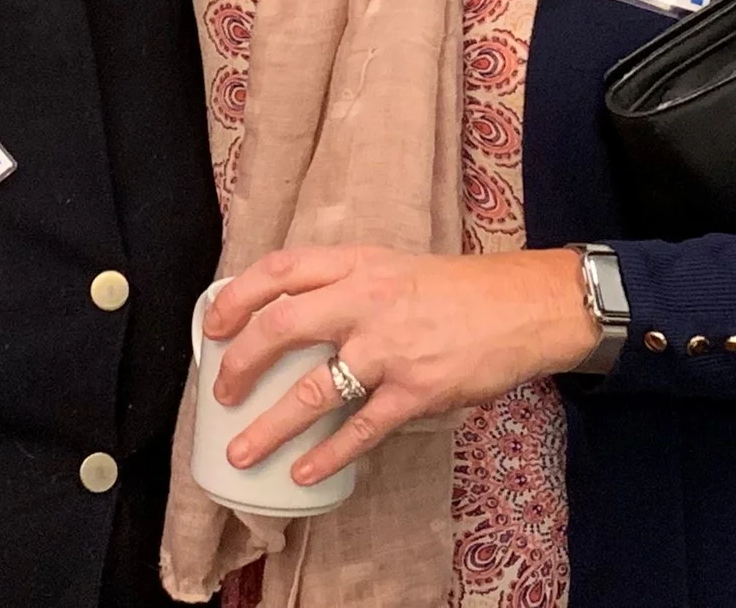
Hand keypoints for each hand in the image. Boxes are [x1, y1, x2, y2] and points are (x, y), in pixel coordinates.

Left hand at [206, 245, 597, 484]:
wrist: (522, 306)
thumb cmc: (456, 290)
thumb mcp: (394, 268)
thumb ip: (347, 287)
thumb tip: (292, 322)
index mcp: (359, 264)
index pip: (282, 270)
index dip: (238, 296)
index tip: (213, 324)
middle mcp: (367, 300)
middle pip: (282, 327)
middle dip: (240, 363)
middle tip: (221, 392)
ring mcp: (390, 347)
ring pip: (314, 390)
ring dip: (271, 426)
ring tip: (244, 453)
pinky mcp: (416, 390)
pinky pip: (361, 430)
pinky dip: (328, 455)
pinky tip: (306, 471)